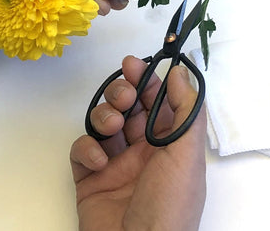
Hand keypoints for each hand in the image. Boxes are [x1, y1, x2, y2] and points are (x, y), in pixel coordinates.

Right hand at [70, 55, 206, 230]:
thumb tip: (181, 73)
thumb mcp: (188, 156)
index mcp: (168, 145)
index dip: (146, 81)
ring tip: (112, 129)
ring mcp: (114, 163)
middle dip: (122, 94)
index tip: (134, 64)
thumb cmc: (169, 206)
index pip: (155, 102)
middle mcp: (141, 151)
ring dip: (104, 117)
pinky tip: (98, 160)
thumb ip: (186, 110)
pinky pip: (81, 150)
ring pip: (102, 122)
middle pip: (126, 107)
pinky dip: (86, 149)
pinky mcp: (89, 178)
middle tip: (124, 97)